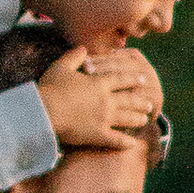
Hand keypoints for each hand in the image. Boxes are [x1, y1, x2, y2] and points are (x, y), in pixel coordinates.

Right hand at [38, 42, 162, 152]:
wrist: (43, 112)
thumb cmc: (50, 88)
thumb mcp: (61, 67)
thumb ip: (74, 57)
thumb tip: (84, 49)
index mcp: (98, 83)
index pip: (121, 79)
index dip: (133, 79)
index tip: (142, 80)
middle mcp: (106, 100)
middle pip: (129, 100)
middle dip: (140, 101)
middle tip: (150, 103)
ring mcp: (104, 118)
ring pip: (127, 118)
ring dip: (138, 119)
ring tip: (145, 119)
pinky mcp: (98, 135)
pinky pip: (117, 139)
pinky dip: (126, 142)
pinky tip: (133, 143)